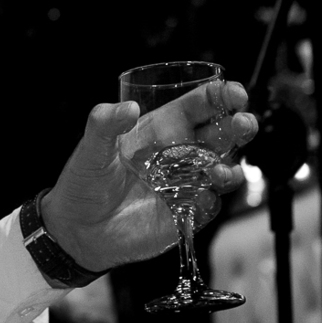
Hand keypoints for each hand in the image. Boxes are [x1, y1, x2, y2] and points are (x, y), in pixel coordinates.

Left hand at [39, 81, 257, 273]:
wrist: (78, 229)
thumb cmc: (84, 181)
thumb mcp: (91, 148)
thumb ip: (104, 124)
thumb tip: (128, 107)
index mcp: (161, 129)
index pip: (198, 107)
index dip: (219, 97)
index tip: (234, 93)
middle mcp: (179, 154)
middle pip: (221, 135)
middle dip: (238, 127)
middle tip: (244, 124)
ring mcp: (184, 184)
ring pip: (222, 170)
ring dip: (230, 168)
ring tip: (219, 171)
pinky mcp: (184, 214)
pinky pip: (208, 206)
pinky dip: (210, 201)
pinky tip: (201, 198)